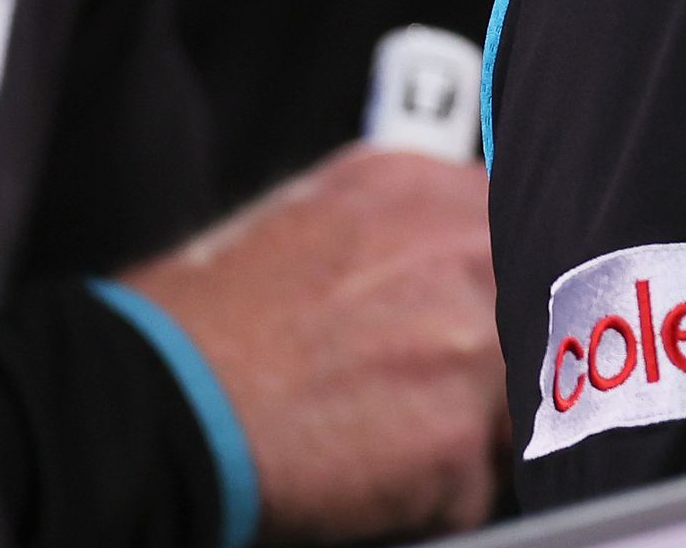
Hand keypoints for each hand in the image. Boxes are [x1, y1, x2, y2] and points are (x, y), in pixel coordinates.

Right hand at [119, 143, 505, 540]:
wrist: (146, 403)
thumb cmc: (207, 320)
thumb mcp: (316, 213)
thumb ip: (410, 219)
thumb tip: (472, 242)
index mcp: (430, 190)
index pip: (530, 235)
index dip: (509, 290)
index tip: (492, 319)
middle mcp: (466, 252)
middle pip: (538, 320)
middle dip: (495, 362)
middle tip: (419, 389)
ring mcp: (470, 344)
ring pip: (516, 403)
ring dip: (464, 430)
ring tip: (377, 430)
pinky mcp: (457, 436)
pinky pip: (474, 483)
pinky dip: (428, 495)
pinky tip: (361, 474)